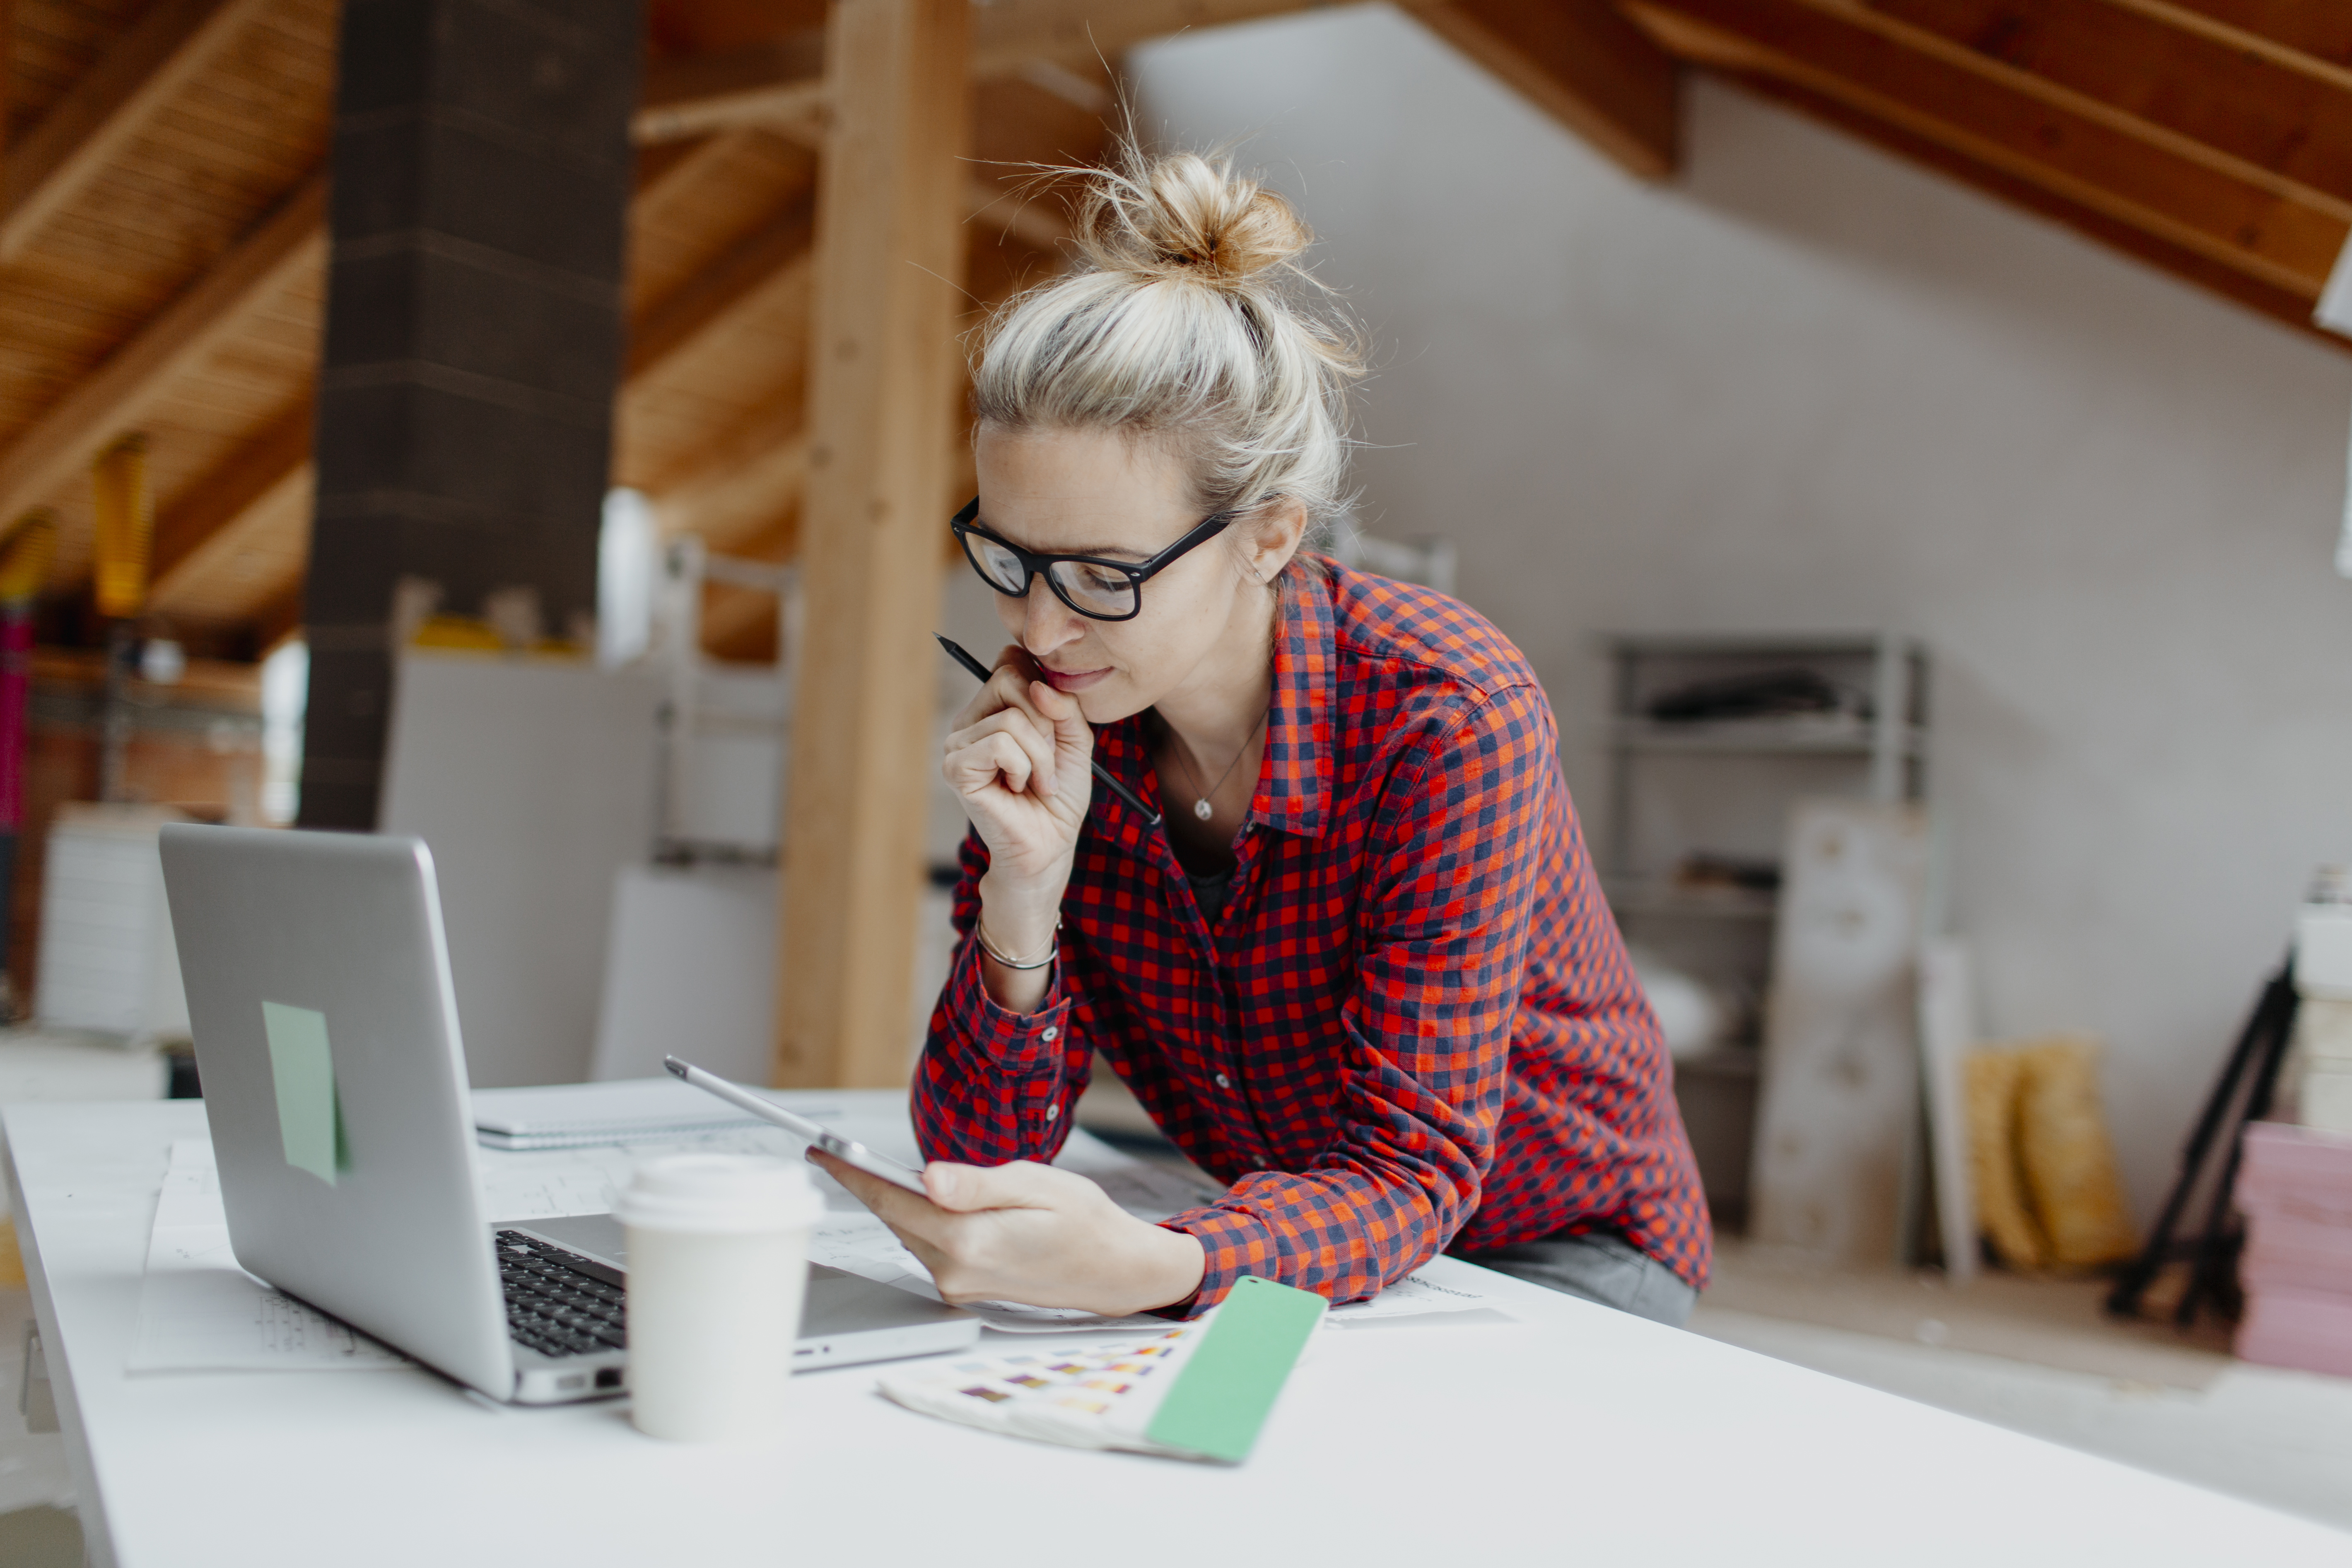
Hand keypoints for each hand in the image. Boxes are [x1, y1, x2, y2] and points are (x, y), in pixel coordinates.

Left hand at [811, 1150, 1205, 1316]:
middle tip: (838, 1151)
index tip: (820, 1151)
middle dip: (869, 1183)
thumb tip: (927, 1179)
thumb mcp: (1034, 1185)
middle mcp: (955, 1271)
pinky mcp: (963, 1288)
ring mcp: (958, 1285)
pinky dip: (923, 1220)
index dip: (851, 1173)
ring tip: (886, 1172)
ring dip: (900, 1202)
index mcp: (969, 1241)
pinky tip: (934, 1202)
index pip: (892, 1201)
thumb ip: (976, 1184)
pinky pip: (927, 1246)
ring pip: (909, 1232)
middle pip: (894, 1217)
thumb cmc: (1082, 1220)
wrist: (1113, 1269)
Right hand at [942, 647, 1093, 926]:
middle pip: (1010, 680)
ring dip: (1040, 754)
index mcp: (991, 710)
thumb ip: (1064, 706)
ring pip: (1010, 717)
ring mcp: (957, 745)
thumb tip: (1039, 685)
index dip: (1043, 689)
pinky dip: (1024, 768)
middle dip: (1046, 723)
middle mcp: (969, 723)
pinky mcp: (956, 769)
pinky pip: (1001, 744)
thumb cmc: (1057, 798)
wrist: (1049, 847)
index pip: (1010, 662)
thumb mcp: (1074, 741)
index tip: (1055, 730)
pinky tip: (1020, 789)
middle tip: (1048, 762)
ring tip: (1039, 782)